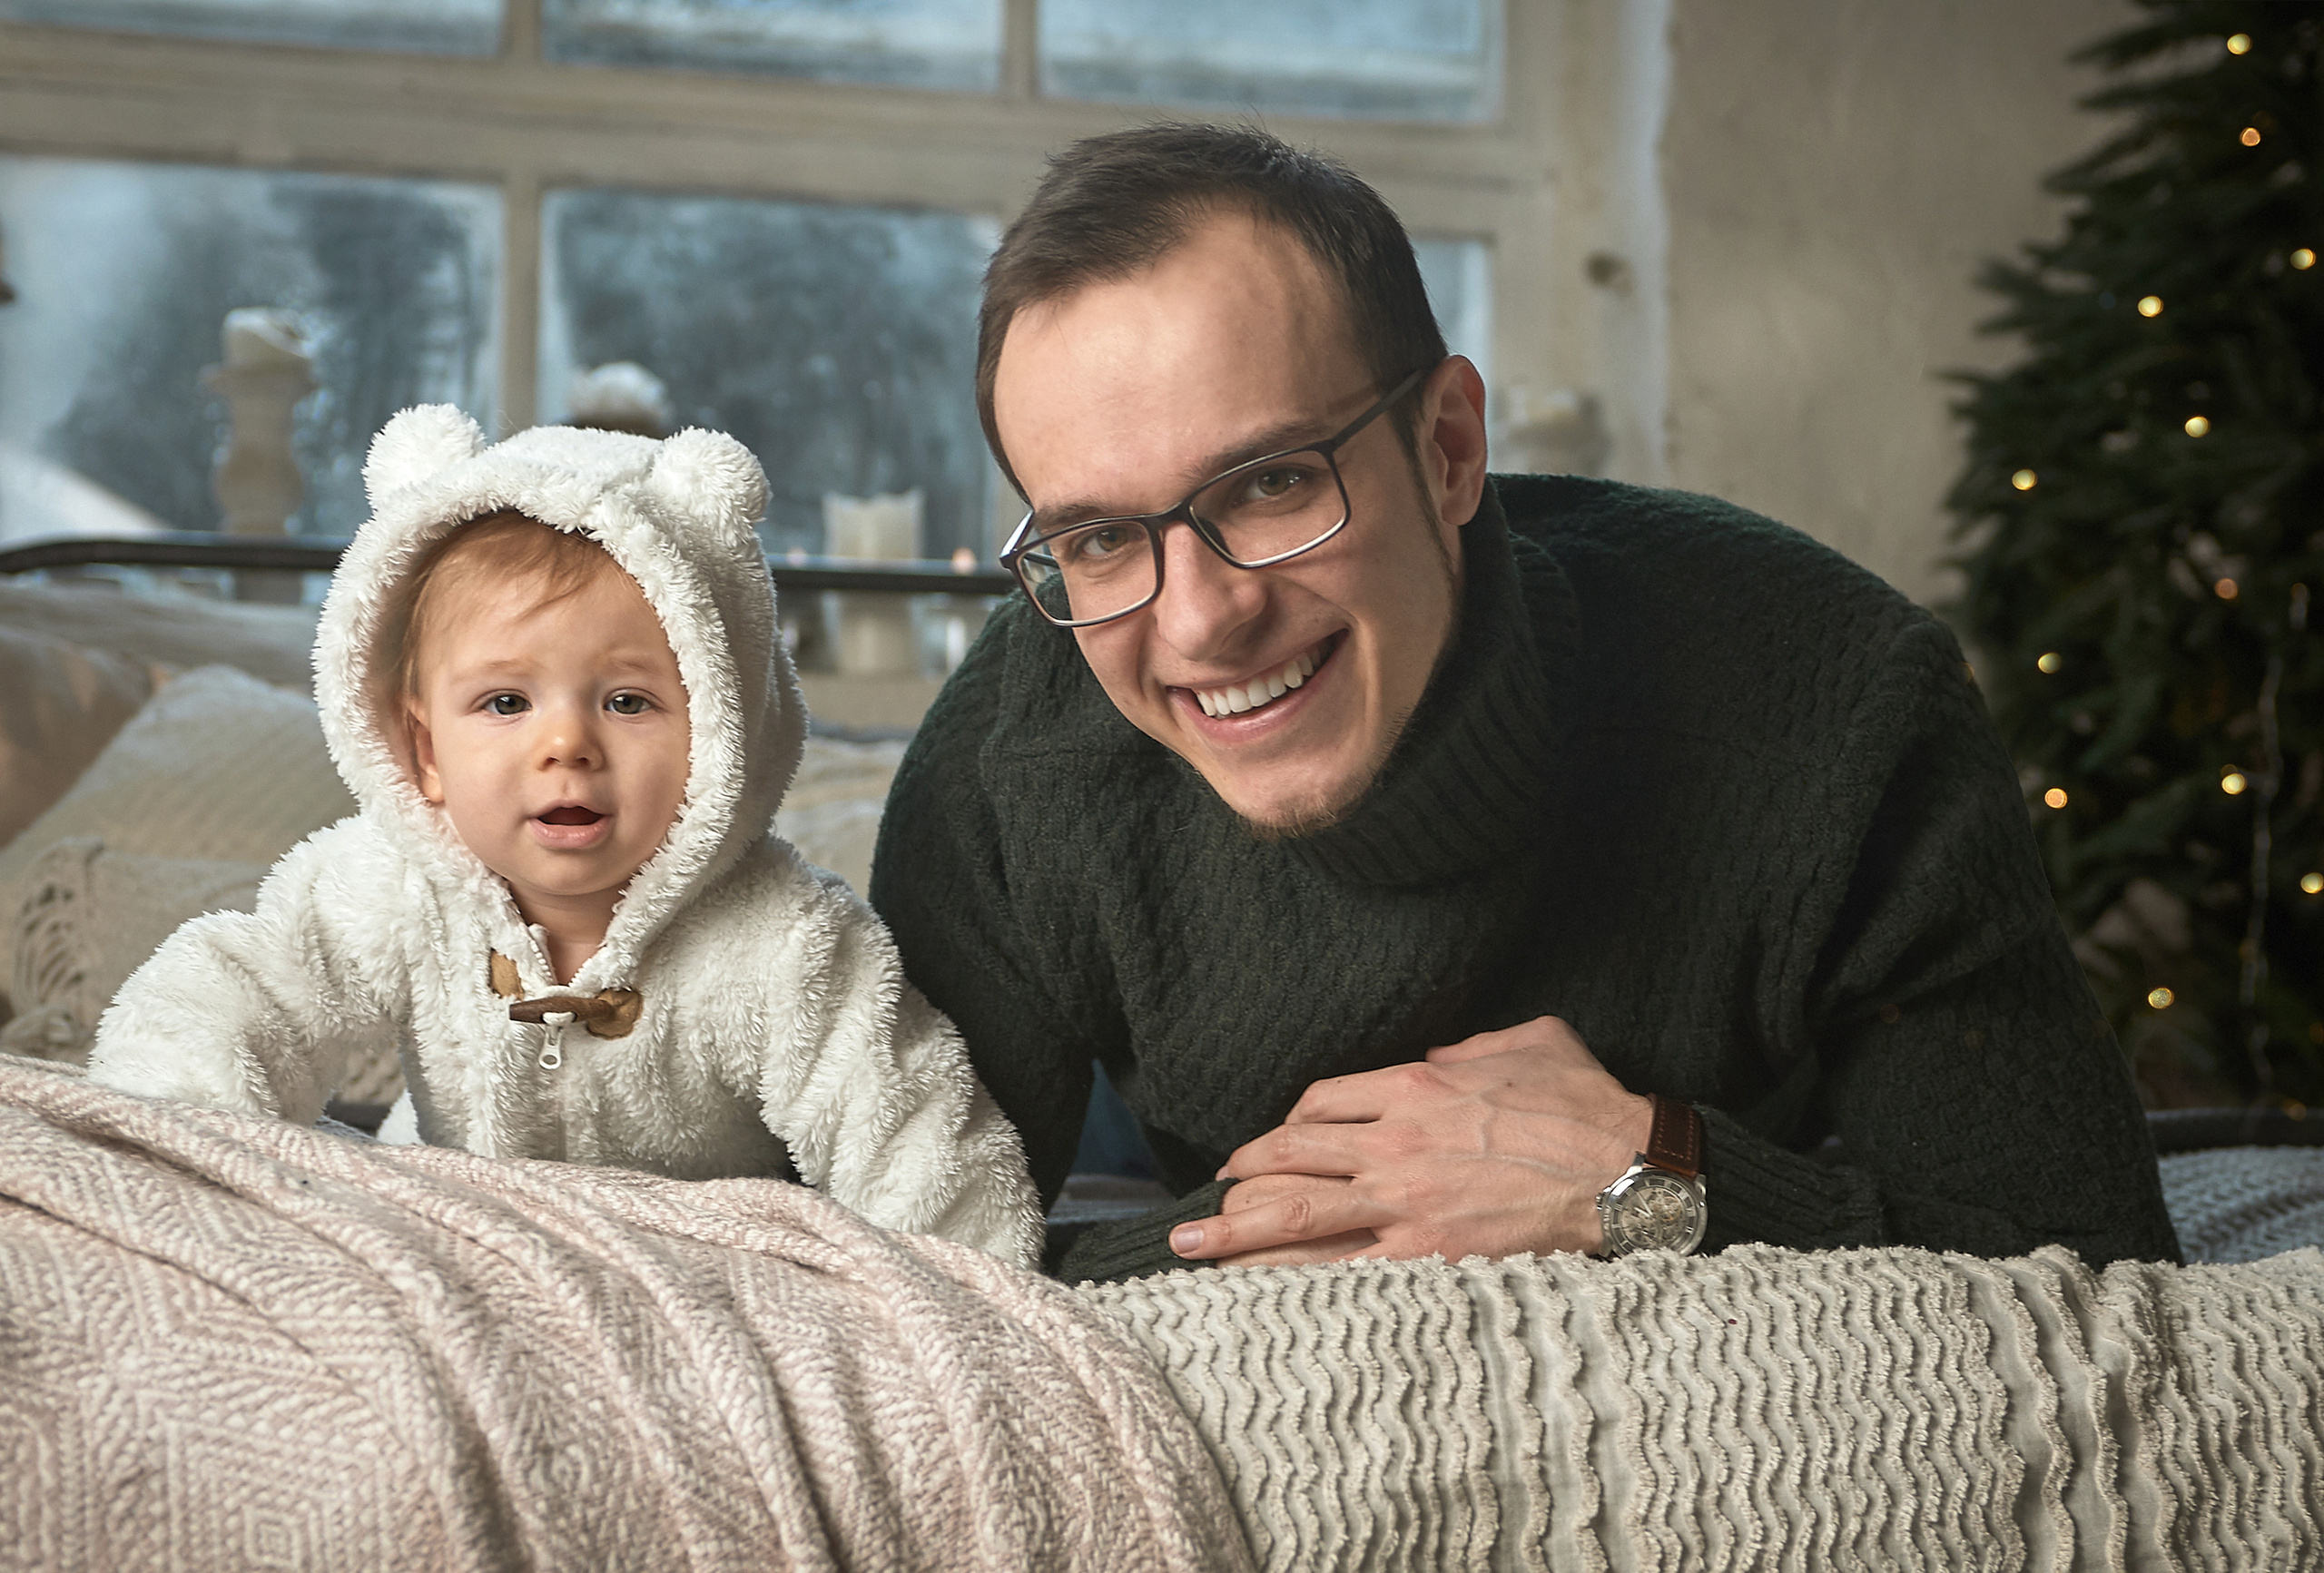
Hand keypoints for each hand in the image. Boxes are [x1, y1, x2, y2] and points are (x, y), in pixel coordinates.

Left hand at [1167, 1016, 1652, 1264]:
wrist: (1632, 1172)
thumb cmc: (1590, 1105)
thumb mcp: (1532, 1041)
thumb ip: (1474, 1044)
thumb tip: (1438, 1056)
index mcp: (1418, 1085)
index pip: (1321, 1101)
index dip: (1285, 1125)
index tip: (1268, 1145)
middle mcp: (1396, 1140)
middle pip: (1289, 1154)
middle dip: (1239, 1175)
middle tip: (1209, 1196)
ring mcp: (1406, 1202)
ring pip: (1295, 1214)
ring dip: (1234, 1230)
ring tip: (1190, 1244)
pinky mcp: (1426, 1256)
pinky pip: (1338, 1270)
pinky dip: (1287, 1279)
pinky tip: (1251, 1292)